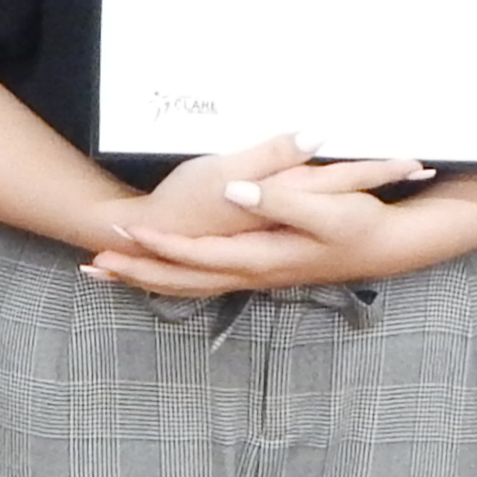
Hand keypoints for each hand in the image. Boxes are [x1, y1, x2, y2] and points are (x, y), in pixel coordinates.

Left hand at [99, 143, 442, 296]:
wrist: (385, 246)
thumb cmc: (357, 226)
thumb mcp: (327, 208)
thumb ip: (282, 196)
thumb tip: (240, 190)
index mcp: (261, 256)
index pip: (197, 257)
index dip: (159, 247)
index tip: (123, 232)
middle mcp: (252, 273)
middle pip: (183, 281)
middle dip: (136, 272)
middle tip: (92, 265)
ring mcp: (256, 275)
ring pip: (190, 286)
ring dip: (148, 281)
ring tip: (107, 274)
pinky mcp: (260, 269)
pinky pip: (205, 283)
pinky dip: (174, 280)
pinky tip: (158, 278)